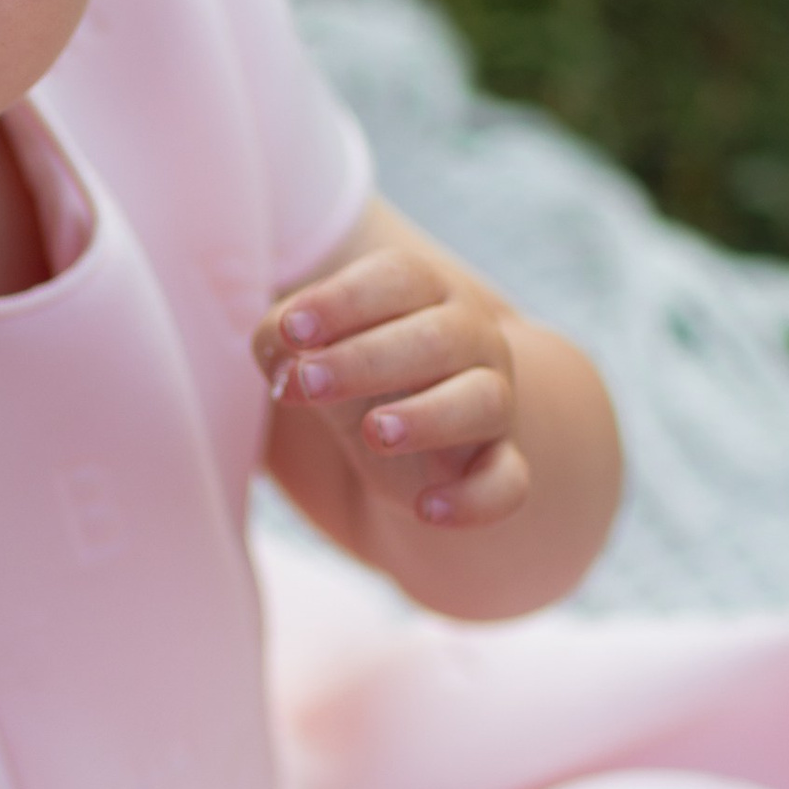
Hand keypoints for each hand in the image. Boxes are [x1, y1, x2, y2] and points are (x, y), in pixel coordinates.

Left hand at [253, 225, 528, 530]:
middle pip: (439, 337)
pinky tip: (427, 510)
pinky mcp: (495, 463)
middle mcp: (470, 338)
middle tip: (307, 383)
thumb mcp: (307, 346)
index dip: (345, 300)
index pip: (399, 278)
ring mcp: (491, 400)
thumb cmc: (349, 367)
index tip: (293, 329)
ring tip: (374, 432)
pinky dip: (474, 499)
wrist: (405, 427)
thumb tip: (281, 362)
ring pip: (484, 400)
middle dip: (367, 360)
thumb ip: (281, 339)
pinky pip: (506, 483)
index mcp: (424, 293)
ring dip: (429, 416)